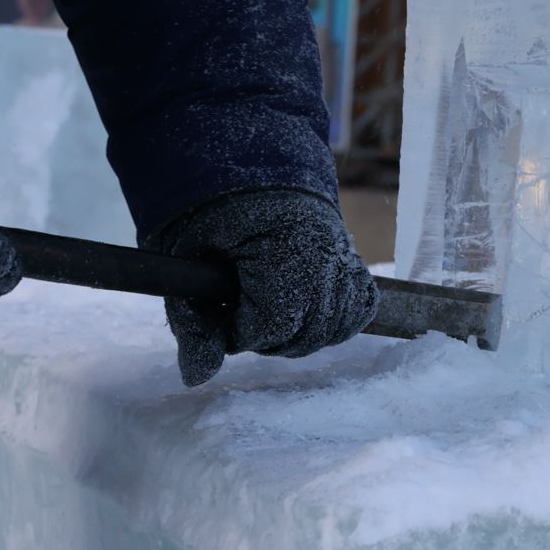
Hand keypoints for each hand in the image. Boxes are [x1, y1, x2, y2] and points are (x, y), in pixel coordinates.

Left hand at [152, 188, 377, 385]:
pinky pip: (359, 310)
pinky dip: (335, 323)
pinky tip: (305, 314)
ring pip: (334, 329)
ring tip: (270, 315)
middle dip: (269, 337)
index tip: (223, 315)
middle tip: (243, 315)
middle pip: (307, 333)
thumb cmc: (215, 214)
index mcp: (278, 246)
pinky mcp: (354, 263)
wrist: (254, 173)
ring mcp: (343, 259)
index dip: (242, 332)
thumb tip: (197, 377)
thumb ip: (193, 321)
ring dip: (299, 335)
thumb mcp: (190, 261)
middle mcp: (322, 254)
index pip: (272, 323)